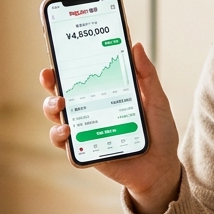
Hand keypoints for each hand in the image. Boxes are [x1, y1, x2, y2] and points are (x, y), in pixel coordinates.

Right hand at [40, 42, 180, 213]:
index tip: (58, 52)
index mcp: (104, 95)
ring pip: (57, 119)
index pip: (80, 77)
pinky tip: (68, 130)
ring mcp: (86, 133)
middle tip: (50, 77)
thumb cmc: (159, 132)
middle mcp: (90, 112)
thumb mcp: (157, 100)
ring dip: (52, 109)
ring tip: (62, 105)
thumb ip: (147, 75)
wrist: (162, 166)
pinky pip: (67, 146)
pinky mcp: (86, 153)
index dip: (65, 65)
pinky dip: (61, 137)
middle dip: (51, 84)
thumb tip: (136, 46)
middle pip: (61, 95)